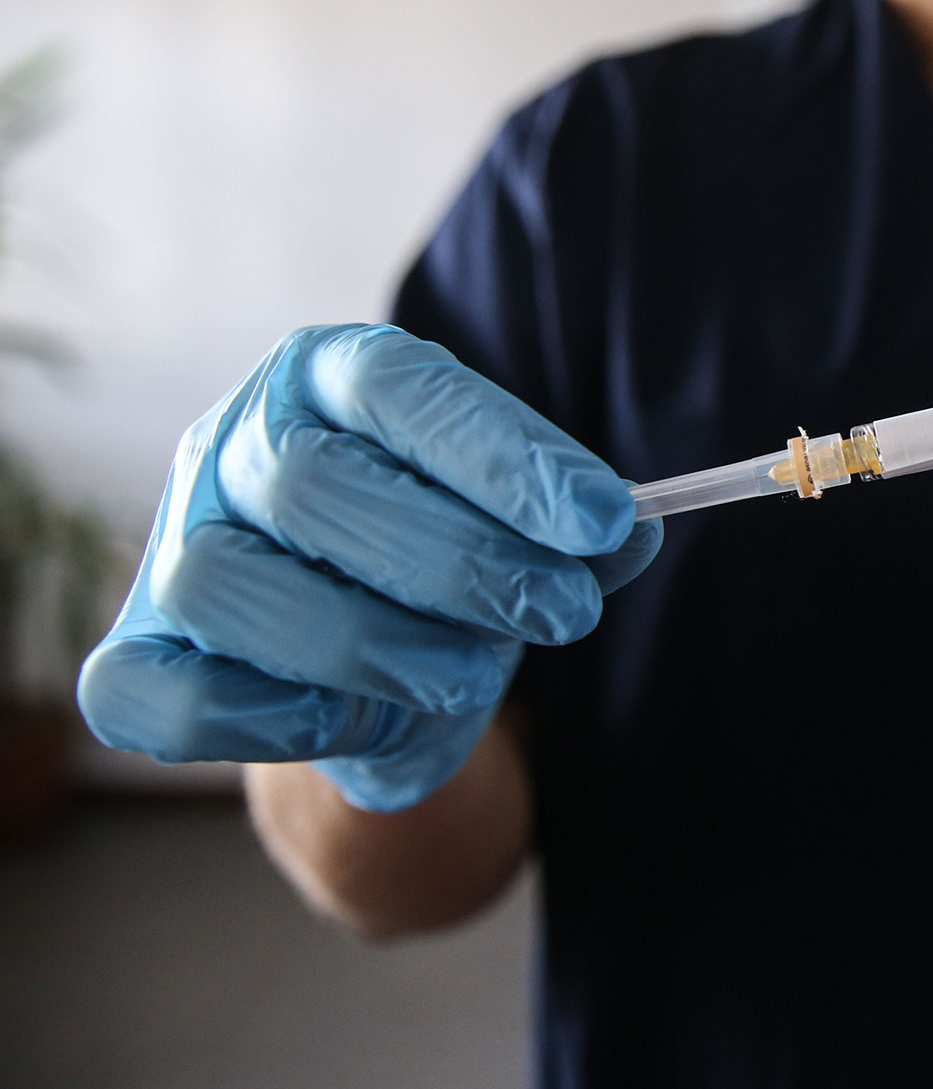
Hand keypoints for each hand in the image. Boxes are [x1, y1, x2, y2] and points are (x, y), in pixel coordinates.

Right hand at [77, 325, 660, 810]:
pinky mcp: (133, 663)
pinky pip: (160, 697)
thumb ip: (574, 532)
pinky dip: (264, 718)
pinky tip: (351, 721)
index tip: (602, 522)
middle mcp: (231, 443)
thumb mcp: (520, 534)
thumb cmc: (443, 571)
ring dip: (375, 643)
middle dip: (460, 560)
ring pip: (232, 584)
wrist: (362, 669)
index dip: (502, 454)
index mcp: (324, 376)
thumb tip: (635, 531)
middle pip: (315, 483)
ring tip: (469, 675)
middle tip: (561, 612)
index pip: (398, 387)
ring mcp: (170, 551)